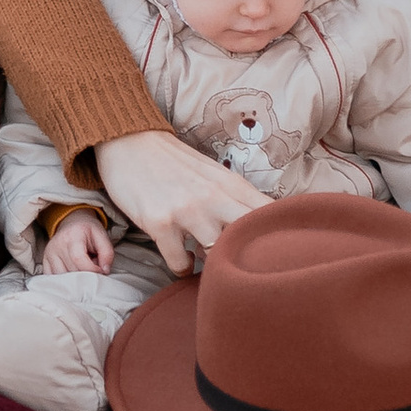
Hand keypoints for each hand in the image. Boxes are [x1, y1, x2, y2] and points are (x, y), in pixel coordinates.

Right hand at [38, 210, 116, 277]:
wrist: (72, 222)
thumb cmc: (88, 231)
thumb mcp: (102, 236)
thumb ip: (107, 253)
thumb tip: (104, 271)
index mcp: (72, 235)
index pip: (78, 259)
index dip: (92, 270)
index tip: (101, 271)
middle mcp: (57, 244)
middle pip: (71, 270)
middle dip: (86, 274)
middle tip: (93, 268)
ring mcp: (49, 253)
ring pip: (62, 277)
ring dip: (75, 280)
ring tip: (82, 269)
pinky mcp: (45, 261)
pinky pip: (53, 278)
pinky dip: (64, 281)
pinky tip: (72, 274)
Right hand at [95, 129, 263, 274]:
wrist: (130, 141)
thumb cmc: (175, 163)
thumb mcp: (214, 175)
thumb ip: (236, 200)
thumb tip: (261, 231)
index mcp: (232, 184)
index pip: (271, 216)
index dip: (281, 239)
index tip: (275, 255)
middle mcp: (214, 197)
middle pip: (250, 239)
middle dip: (249, 260)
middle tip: (239, 269)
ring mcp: (187, 210)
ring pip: (216, 256)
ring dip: (213, 269)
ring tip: (208, 267)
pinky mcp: (160, 222)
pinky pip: (180, 263)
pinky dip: (183, 269)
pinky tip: (182, 261)